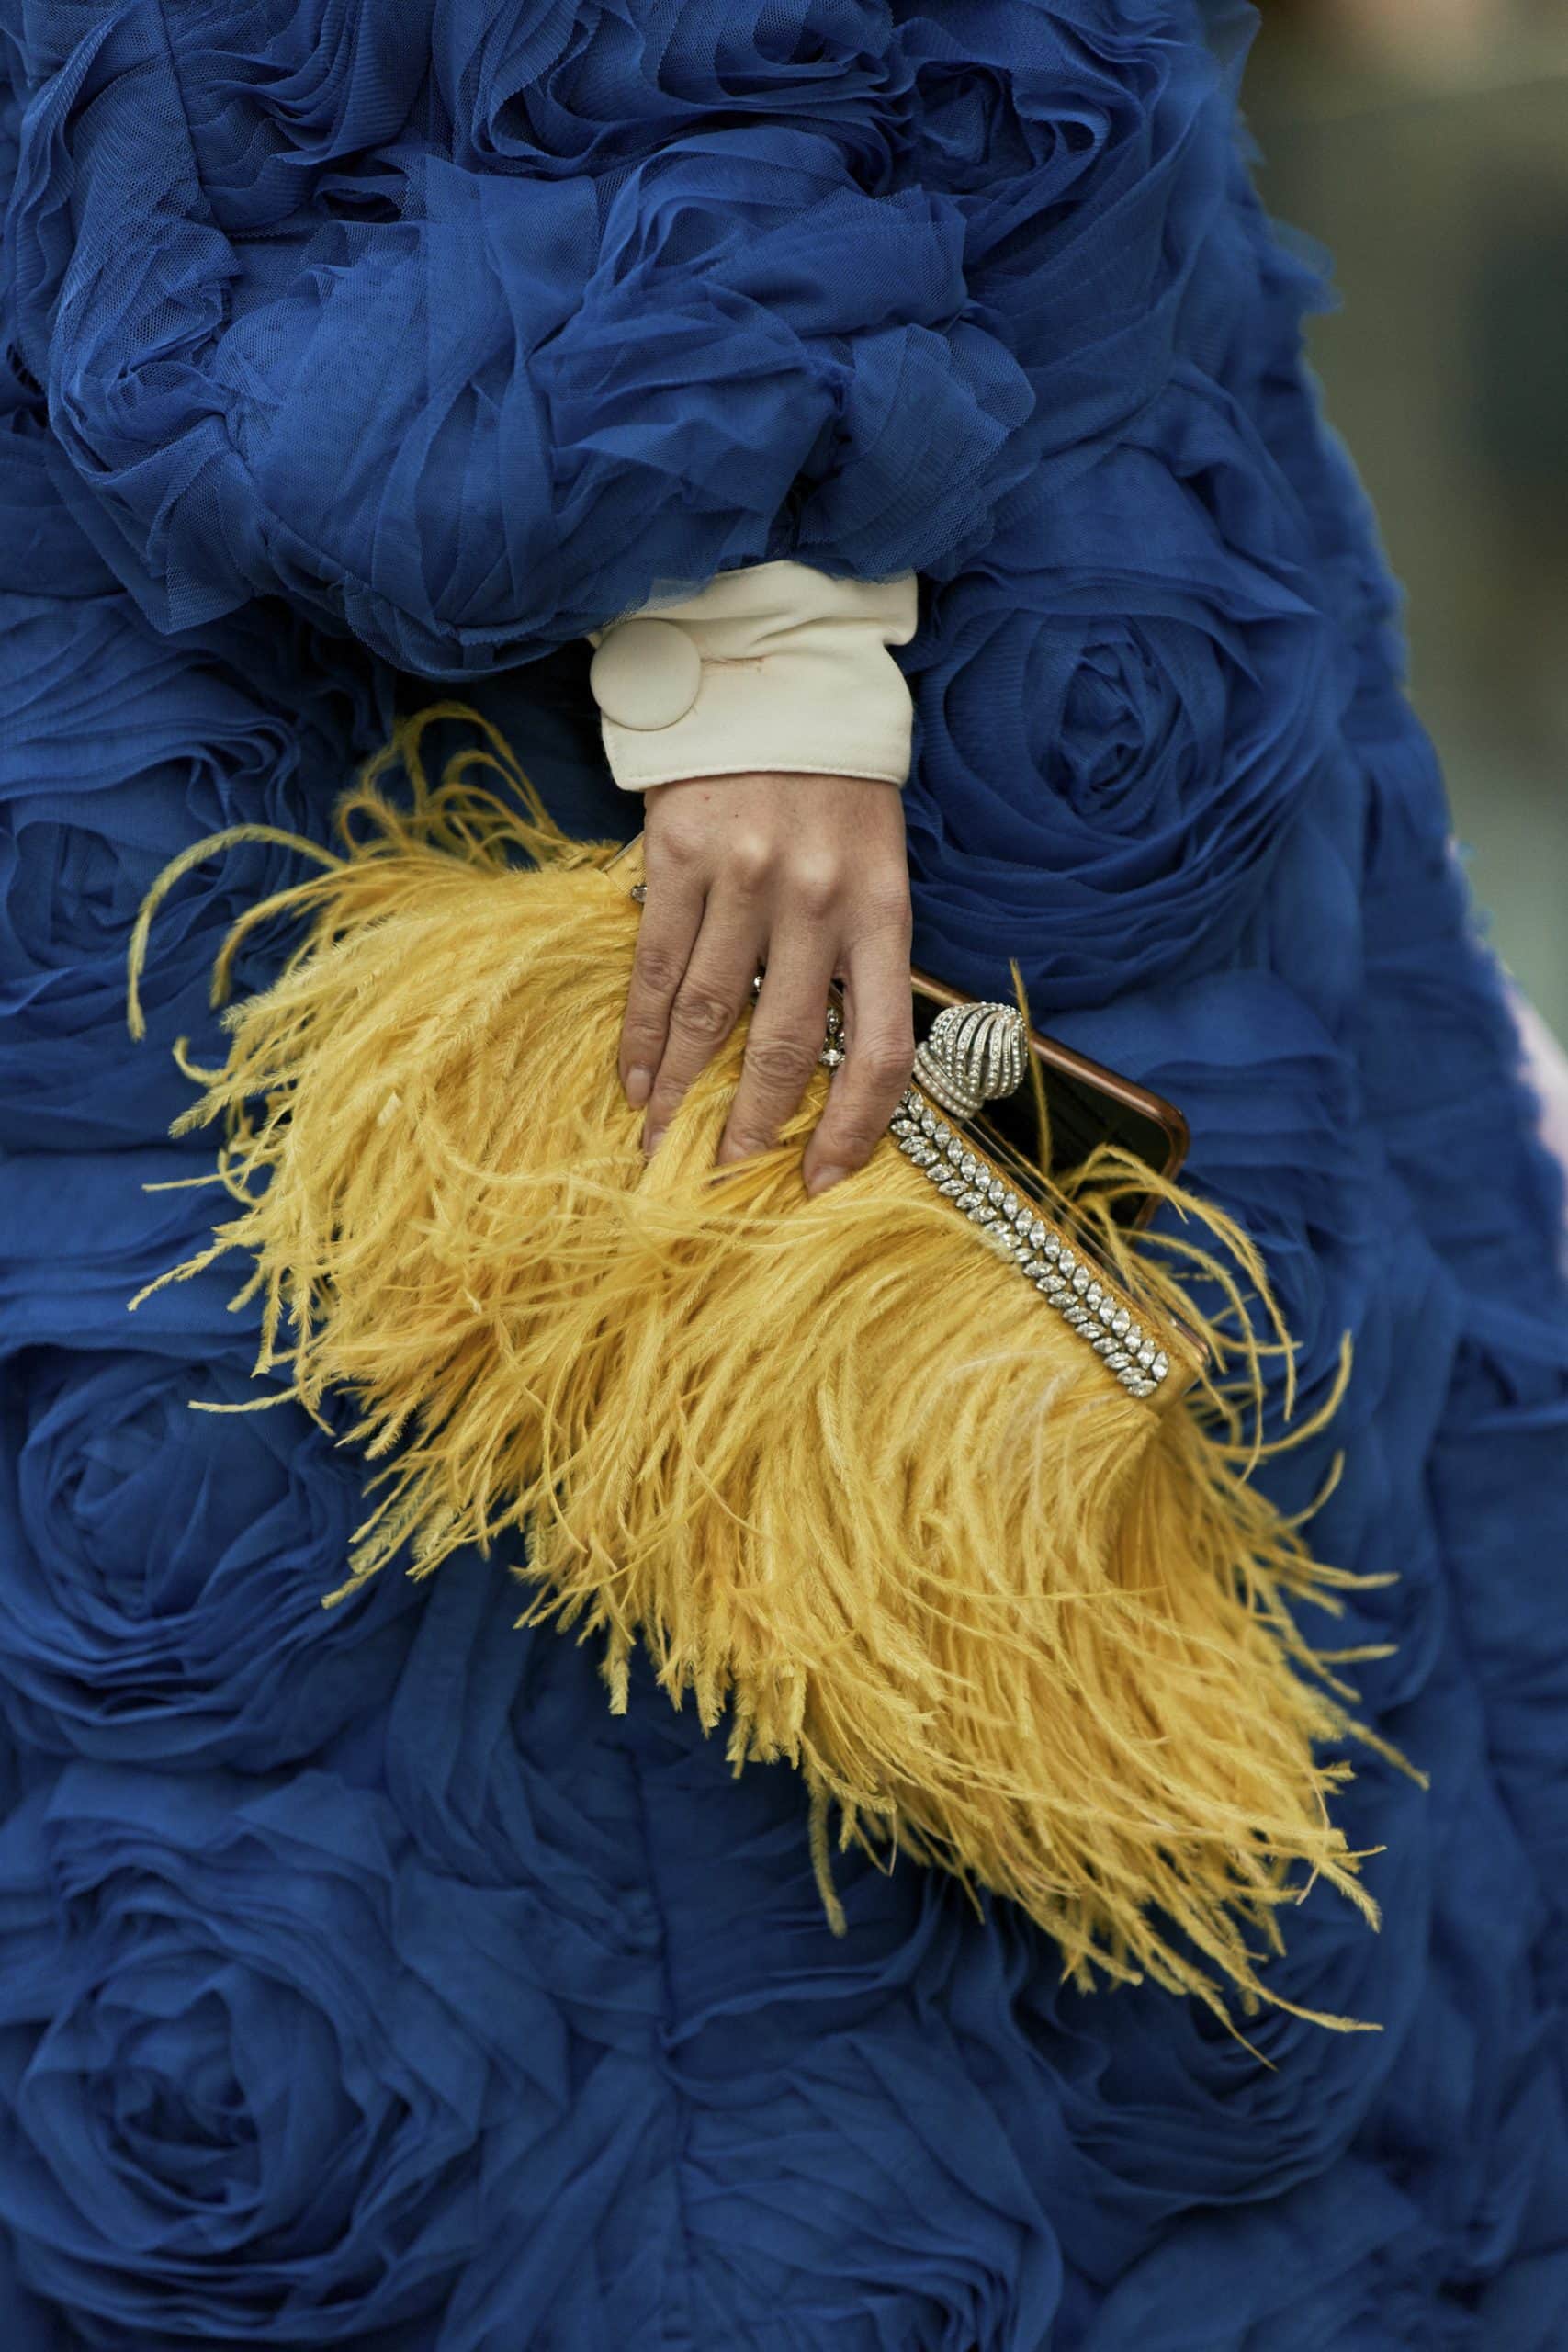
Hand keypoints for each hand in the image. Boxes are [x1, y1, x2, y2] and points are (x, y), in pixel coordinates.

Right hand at [620, 773, 915, 1194]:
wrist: (776, 673)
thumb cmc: (835, 786)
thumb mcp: (876, 864)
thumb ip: (858, 953)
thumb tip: (825, 1071)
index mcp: (884, 909)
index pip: (881, 1048)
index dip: (852, 1129)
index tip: (818, 1182)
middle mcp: (819, 899)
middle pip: (788, 1048)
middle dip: (750, 1131)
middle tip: (723, 1188)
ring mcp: (745, 877)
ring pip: (710, 1016)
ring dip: (682, 1094)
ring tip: (663, 1147)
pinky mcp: (679, 854)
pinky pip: (656, 966)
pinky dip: (643, 1034)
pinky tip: (636, 1081)